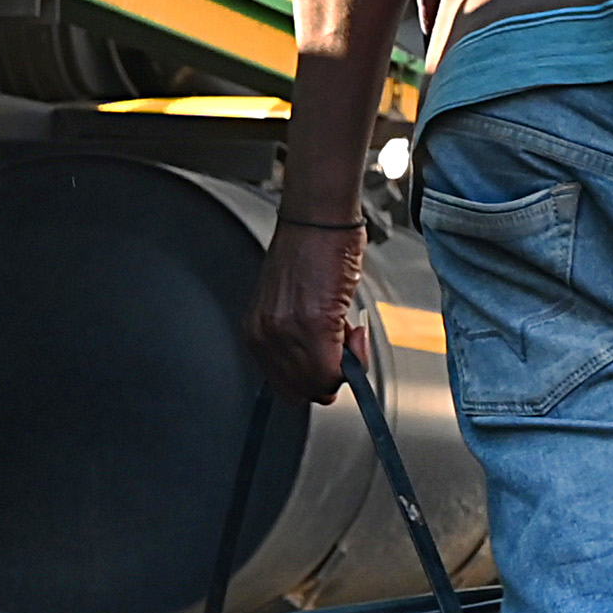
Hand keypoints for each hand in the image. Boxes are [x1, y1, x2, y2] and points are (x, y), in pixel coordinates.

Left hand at [242, 218, 364, 404]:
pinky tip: (354, 329)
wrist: (318, 220)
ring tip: (348, 333)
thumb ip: (299, 341)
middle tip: (344, 350)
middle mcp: (265, 336)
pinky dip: (355, 357)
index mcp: (257, 332)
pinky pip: (335, 368)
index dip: (316, 380)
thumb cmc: (310, 252)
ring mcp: (286, 332)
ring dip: (345, 364)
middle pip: (303, 391)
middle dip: (331, 377)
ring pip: (321, 384)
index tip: (331, 361)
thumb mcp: (291, 306)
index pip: (286, 386)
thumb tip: (322, 370)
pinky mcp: (312, 324)